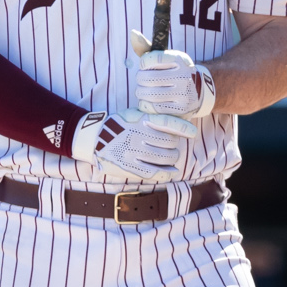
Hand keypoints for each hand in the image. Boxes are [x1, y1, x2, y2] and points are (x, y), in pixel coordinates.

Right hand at [69, 108, 195, 182]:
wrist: (95, 140)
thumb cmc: (119, 125)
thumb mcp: (134, 114)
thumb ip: (153, 117)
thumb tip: (179, 124)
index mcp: (140, 119)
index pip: (166, 122)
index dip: (182, 127)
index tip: (192, 132)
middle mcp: (138, 134)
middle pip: (170, 142)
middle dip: (175, 144)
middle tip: (172, 145)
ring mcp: (134, 151)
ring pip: (165, 157)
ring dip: (173, 158)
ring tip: (171, 156)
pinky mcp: (131, 166)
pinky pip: (155, 172)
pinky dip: (167, 172)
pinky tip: (171, 171)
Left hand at [129, 30, 216, 120]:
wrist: (198, 92)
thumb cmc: (174, 72)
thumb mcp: (165, 58)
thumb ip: (146, 48)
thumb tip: (132, 33)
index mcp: (180, 59)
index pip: (149, 59)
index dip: (143, 64)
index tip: (147, 66)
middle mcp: (184, 75)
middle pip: (146, 78)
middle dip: (141, 79)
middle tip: (145, 80)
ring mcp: (183, 94)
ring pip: (147, 94)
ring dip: (141, 93)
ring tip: (146, 90)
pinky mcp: (180, 111)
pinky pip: (152, 109)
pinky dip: (145, 105)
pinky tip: (149, 101)